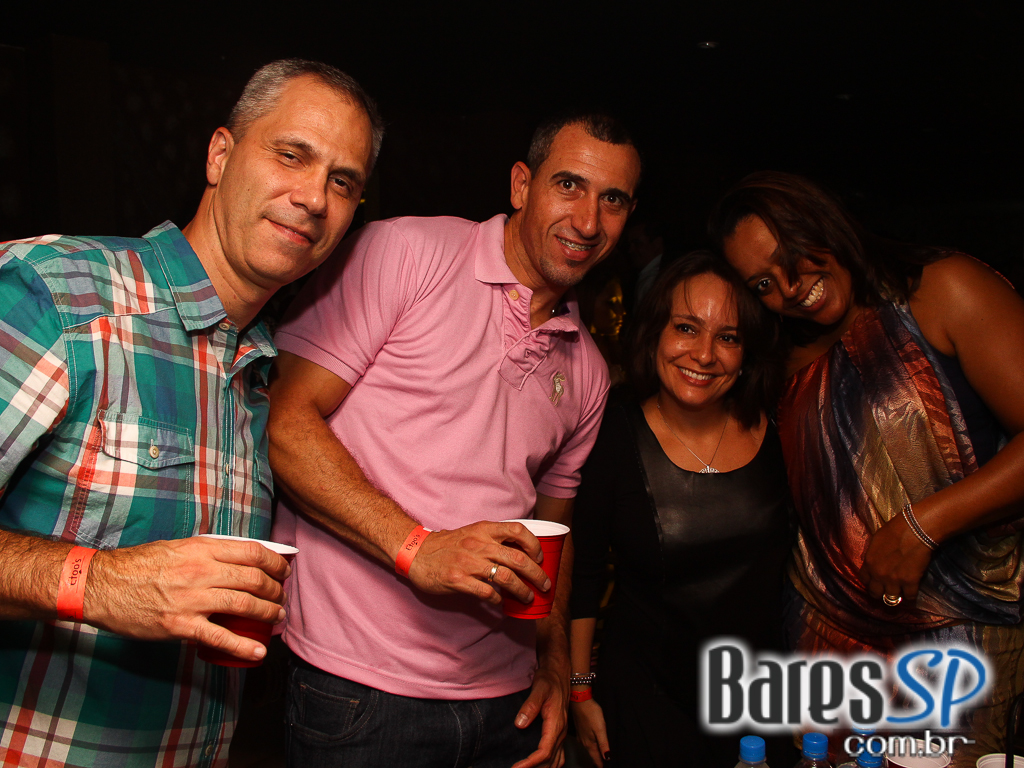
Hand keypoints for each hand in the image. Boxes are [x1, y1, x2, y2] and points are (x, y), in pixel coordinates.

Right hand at [84, 537, 289, 661]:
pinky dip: (243, 646)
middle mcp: (201, 571)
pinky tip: (258, 652)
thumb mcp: (179, 546)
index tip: (284, 571)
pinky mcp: (180, 626)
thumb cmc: (140, 565)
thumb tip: (240, 557)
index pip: (253, 551)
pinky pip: (220, 637)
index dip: (276, 562)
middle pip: (255, 579)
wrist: (102, 585)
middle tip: (281, 598)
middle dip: (276, 590)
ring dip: (268, 613)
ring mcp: (192, 599)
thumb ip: (209, 551)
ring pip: (245, 605)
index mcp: (203, 549)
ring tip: (277, 618)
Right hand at [408, 521, 549, 604]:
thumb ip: (493, 540)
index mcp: (484, 529)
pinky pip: (487, 592)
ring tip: (528, 597)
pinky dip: (498, 599)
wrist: (416, 552)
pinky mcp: (458, 579)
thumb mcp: (472, 533)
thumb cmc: (448, 545)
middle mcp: (479, 544)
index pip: (518, 530)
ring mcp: (468, 562)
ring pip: (507, 578)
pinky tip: (501, 602)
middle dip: (537, 574)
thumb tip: (521, 553)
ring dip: (522, 591)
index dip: (534, 545)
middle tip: (545, 585)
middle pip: (518, 559)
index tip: (540, 558)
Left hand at [511, 662, 567, 767]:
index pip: (544, 751)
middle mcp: (561, 731)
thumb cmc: (549, 680)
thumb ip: (530, 706)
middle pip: (550, 760)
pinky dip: (550, 764)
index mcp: (556, 724)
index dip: (530, 763)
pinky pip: (558, 755)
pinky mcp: (560, 731)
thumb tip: (520, 724)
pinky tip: (542, 765)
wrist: (559, 673)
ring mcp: (562, 732)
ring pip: (556, 760)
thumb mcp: (539, 689)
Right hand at [571, 698, 609, 766]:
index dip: (601, 765)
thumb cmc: (590, 713)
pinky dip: (590, 746)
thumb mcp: (600, 729)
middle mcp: (583, 742)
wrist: (579, 700)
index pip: (596, 759)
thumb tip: (607, 758)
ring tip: (598, 758)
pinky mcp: (580, 729)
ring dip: (594, 754)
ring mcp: (581, 736)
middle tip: (603, 766)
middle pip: (592, 755)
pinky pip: (585, 742)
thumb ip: (603, 744)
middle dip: (598, 761)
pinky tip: (592, 744)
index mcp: (589, 743)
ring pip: (588, 748)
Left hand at [858, 513, 933, 602]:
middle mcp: (879, 574)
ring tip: (899, 593)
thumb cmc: (895, 530)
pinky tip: (912, 593)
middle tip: (886, 591)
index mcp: (869, 562)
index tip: (875, 582)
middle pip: (875, 593)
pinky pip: (909, 597)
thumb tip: (874, 561)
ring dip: (895, 596)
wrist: (914, 530)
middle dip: (880, 593)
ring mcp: (894, 580)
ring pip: (891, 599)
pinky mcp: (910, 582)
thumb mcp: (876, 541)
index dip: (870, 582)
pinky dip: (911, 597)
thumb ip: (873, 555)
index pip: (863, 580)